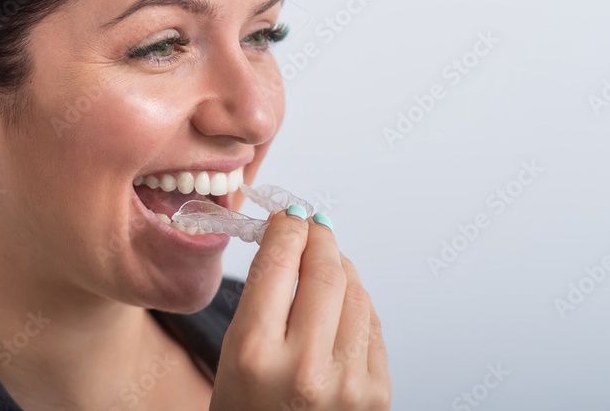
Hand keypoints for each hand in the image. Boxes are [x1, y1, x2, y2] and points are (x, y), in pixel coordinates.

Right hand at [210, 209, 389, 409]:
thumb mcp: (233, 355)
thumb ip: (262, 296)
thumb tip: (293, 237)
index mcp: (254, 354)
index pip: (279, 263)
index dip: (287, 227)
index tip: (289, 215)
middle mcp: (303, 368)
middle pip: (325, 270)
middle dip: (319, 238)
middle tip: (312, 225)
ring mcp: (347, 383)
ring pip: (354, 291)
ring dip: (340, 268)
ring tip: (324, 265)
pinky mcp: (376, 395)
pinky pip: (371, 323)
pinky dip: (356, 303)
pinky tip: (340, 305)